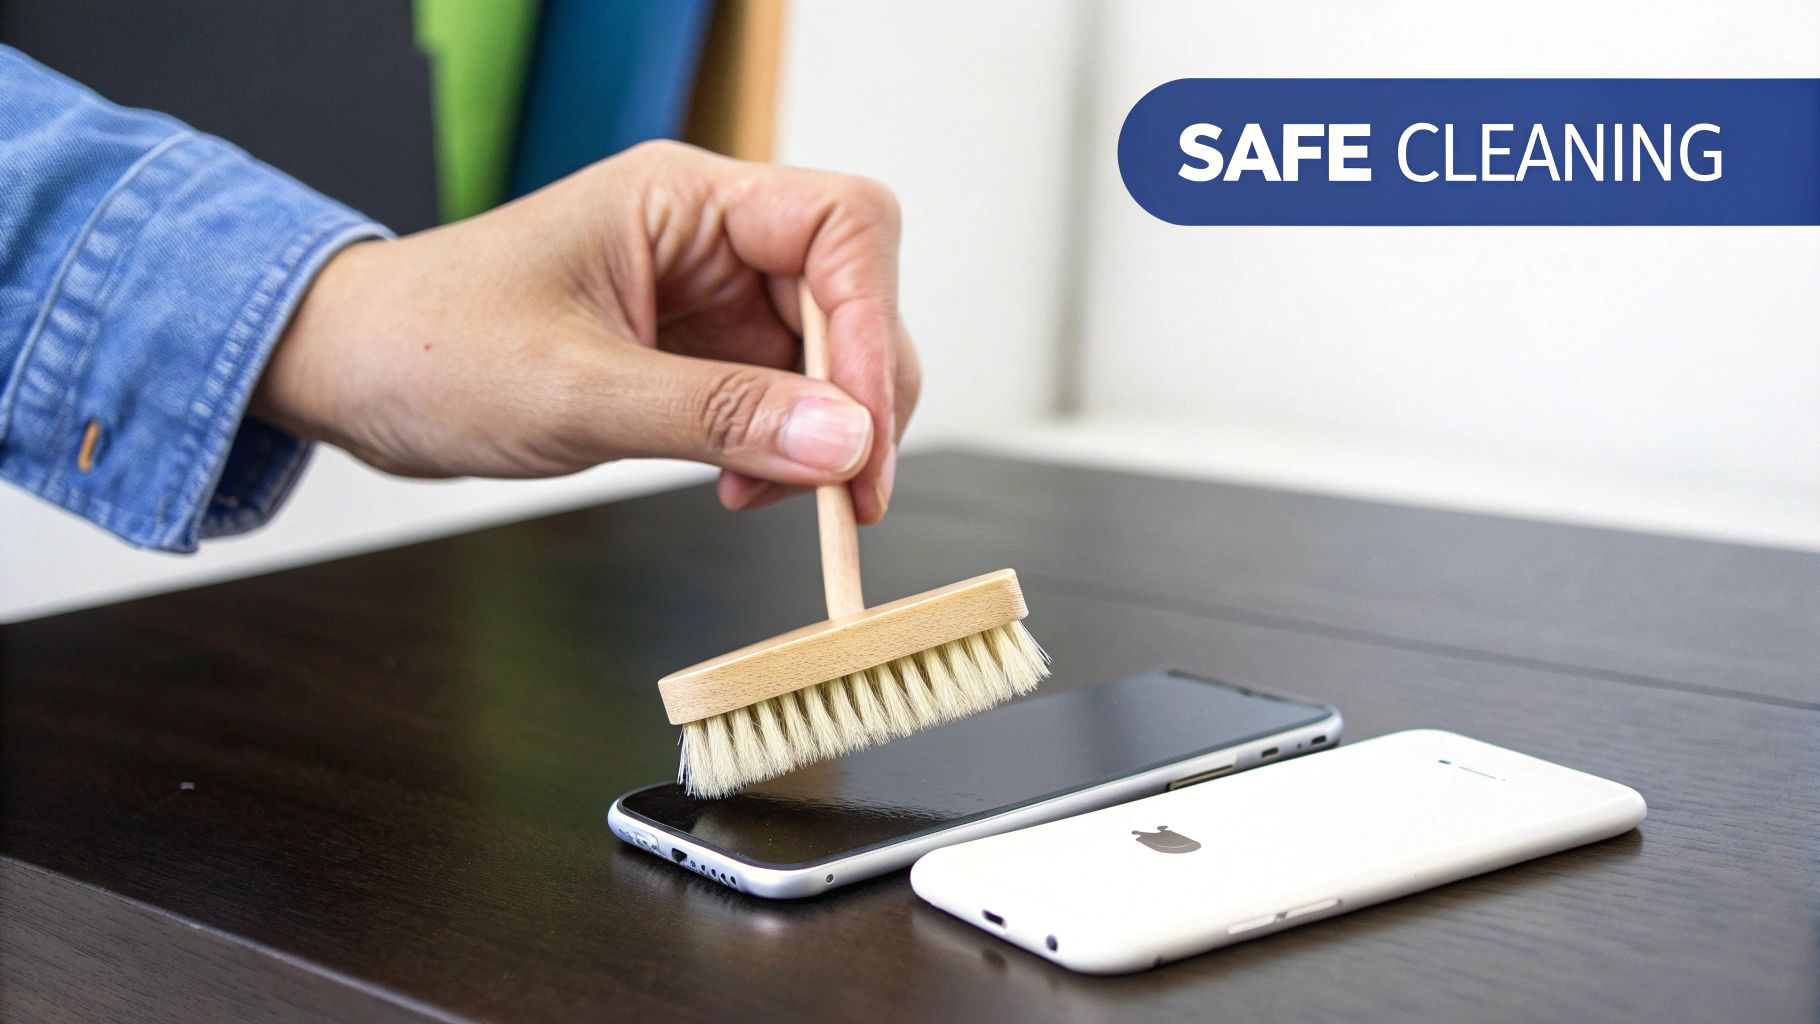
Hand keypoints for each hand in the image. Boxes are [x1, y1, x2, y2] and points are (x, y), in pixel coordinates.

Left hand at [253, 141, 919, 522]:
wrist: (352, 374)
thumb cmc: (430, 348)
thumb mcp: (577, 392)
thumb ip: (720, 416)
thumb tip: (845, 442)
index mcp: (683, 200)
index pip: (841, 226)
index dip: (871, 324)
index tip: (863, 429)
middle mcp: (709, 236)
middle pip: (850, 294)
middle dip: (861, 397)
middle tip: (849, 493)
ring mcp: (707, 294)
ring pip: (826, 357)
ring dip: (824, 434)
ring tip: (771, 497)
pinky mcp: (695, 351)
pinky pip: (781, 397)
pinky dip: (786, 450)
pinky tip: (744, 487)